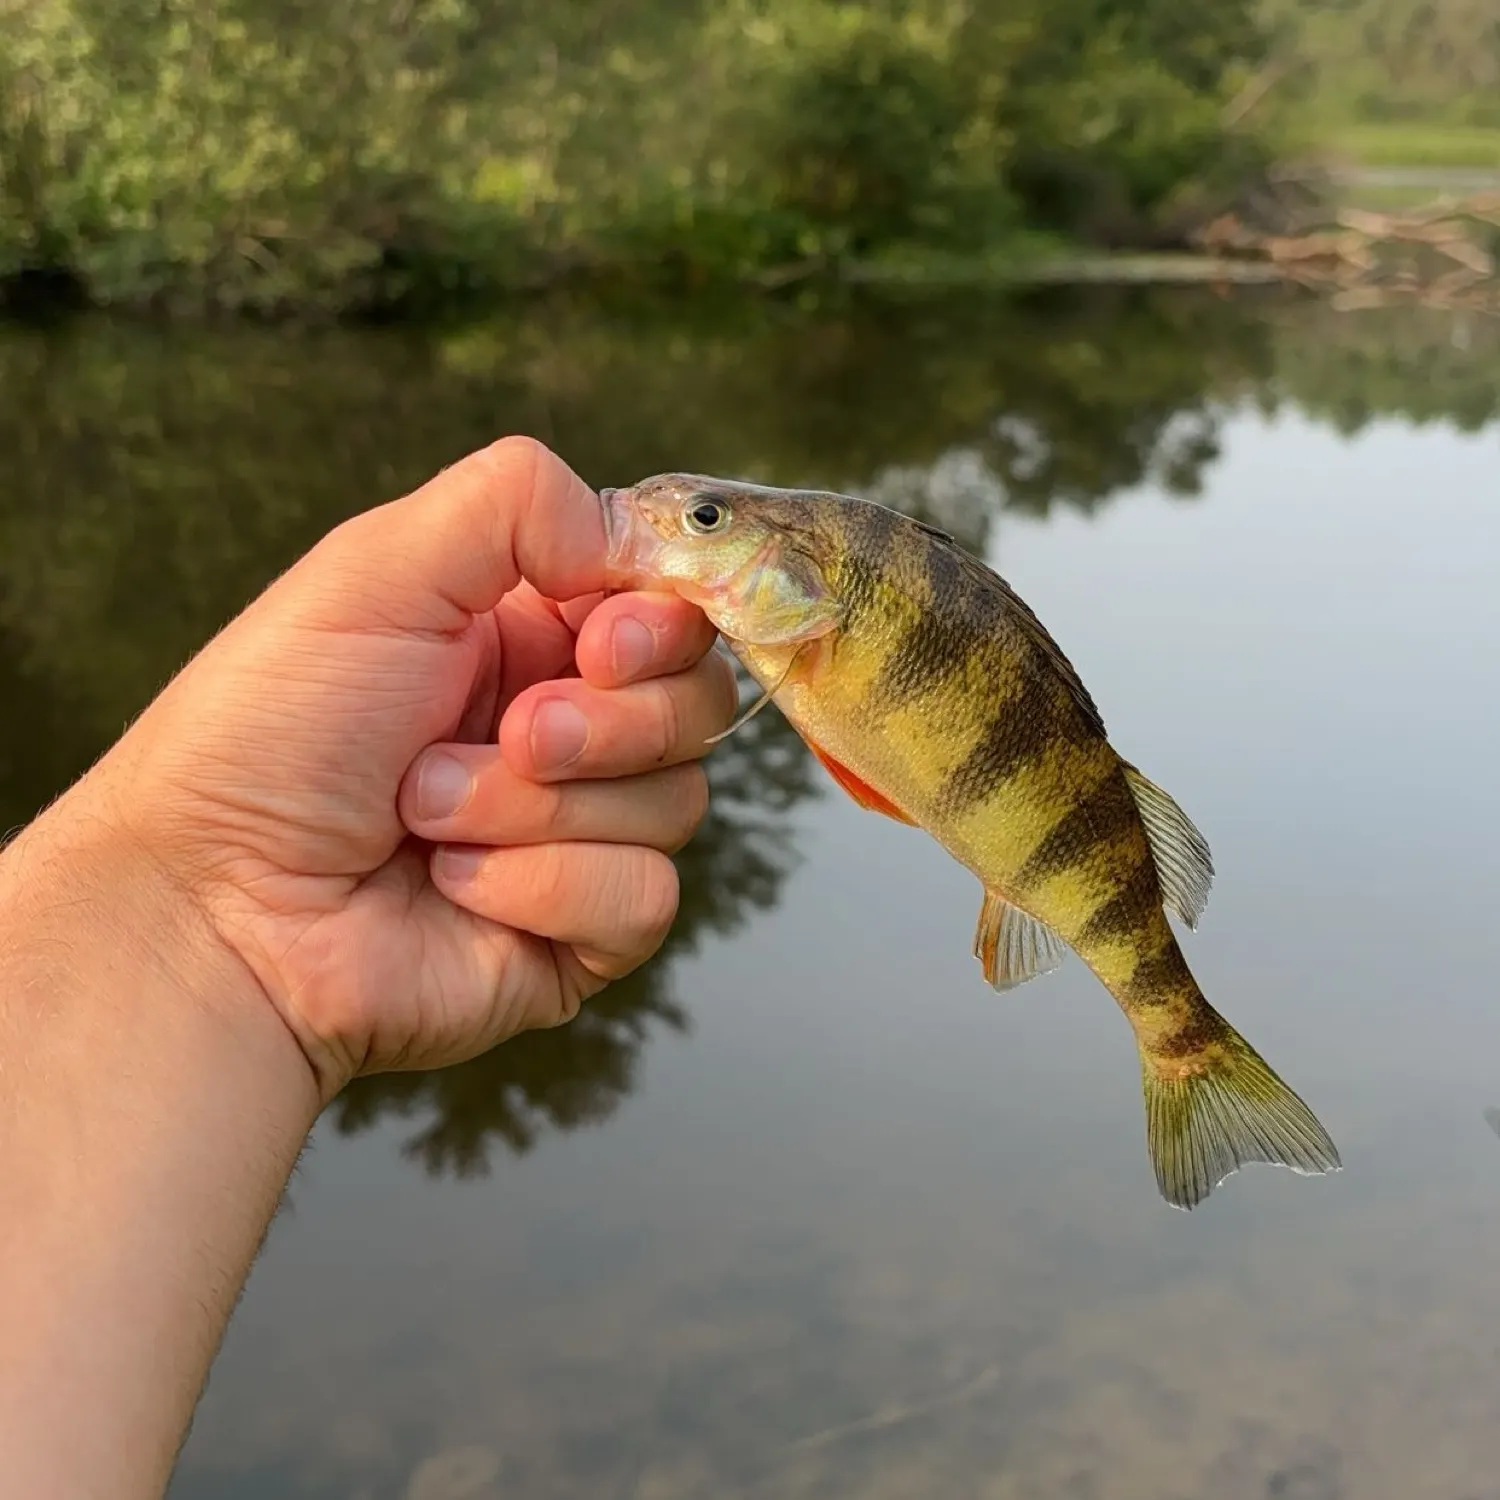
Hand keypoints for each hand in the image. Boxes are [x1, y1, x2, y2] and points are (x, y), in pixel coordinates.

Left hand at [74, 437, 733, 1100]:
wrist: (213, 911)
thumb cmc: (268, 734)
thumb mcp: (374, 572)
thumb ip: (511, 502)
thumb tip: (627, 536)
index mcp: (529, 636)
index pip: (670, 610)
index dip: (661, 626)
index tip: (599, 644)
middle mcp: (567, 730)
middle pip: (697, 704)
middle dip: (605, 722)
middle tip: (511, 733)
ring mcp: (579, 834)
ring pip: (674, 802)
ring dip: (535, 808)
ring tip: (424, 813)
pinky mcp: (582, 933)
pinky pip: (644, 897)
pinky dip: (542, 887)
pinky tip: (454, 885)